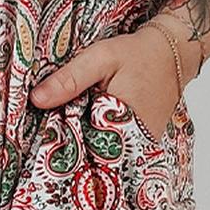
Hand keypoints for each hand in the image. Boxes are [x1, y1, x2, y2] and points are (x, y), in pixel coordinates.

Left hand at [27, 20, 199, 140]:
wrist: (172, 53)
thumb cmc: (138, 54)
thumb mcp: (100, 59)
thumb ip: (70, 79)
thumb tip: (37, 100)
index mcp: (118, 124)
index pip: (80, 150)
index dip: (58, 147)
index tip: (40, 145)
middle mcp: (131, 141)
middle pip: (91, 155)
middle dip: (70, 147)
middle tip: (49, 140)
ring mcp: (138, 145)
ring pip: (102, 153)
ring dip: (85, 144)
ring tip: (67, 134)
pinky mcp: (141, 142)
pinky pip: (114, 147)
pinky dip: (99, 139)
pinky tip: (89, 127)